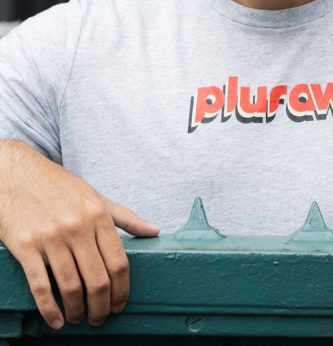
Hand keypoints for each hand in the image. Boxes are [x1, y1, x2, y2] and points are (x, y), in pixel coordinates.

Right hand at [0, 140, 158, 328]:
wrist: (16, 173)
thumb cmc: (59, 187)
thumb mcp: (96, 197)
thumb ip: (126, 217)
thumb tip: (155, 231)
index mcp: (98, 216)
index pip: (119, 261)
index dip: (123, 289)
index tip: (121, 303)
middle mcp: (77, 228)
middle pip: (98, 278)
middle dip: (102, 306)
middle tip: (101, 319)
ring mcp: (50, 238)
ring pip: (71, 285)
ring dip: (77, 310)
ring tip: (79, 319)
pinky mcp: (25, 246)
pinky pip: (40, 284)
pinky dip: (49, 308)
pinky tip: (56, 320)